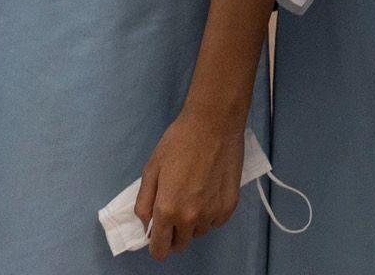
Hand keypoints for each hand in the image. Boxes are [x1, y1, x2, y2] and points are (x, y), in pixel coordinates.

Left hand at [134, 107, 244, 259]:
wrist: (213, 124)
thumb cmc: (178, 142)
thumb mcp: (151, 168)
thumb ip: (144, 202)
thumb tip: (146, 224)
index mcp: (167, 210)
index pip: (160, 250)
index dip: (156, 245)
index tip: (157, 234)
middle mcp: (191, 218)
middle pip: (180, 244)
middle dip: (174, 233)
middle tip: (174, 208)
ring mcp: (212, 213)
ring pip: (199, 232)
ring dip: (193, 222)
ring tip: (193, 194)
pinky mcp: (230, 206)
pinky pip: (216, 221)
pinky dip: (210, 213)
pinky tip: (209, 191)